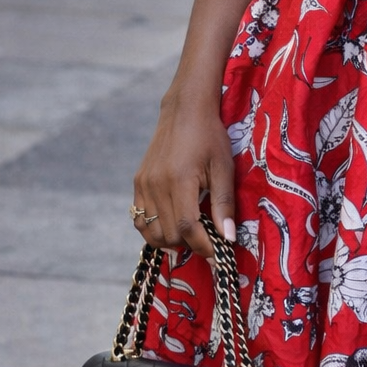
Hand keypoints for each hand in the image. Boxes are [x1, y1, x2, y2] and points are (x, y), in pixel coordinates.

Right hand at [131, 90, 235, 258]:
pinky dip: (154, 229)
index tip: (219, 255)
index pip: (186, 228)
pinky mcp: (138, 182)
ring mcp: (143, 184)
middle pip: (168, 234)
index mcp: (179, 180)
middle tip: (209, 241)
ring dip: (172, 240)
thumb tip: (229, 239)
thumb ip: (224, 205)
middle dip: (191, 245)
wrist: (185, 110)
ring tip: (192, 234)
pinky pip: (139, 218)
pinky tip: (171, 224)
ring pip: (151, 231)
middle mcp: (156, 185)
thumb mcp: (224, 168)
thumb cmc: (210, 137)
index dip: (203, 246)